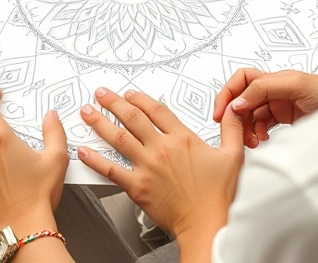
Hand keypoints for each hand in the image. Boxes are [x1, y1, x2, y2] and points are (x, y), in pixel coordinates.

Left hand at [76, 88, 244, 247]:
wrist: (205, 224)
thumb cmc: (218, 195)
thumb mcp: (233, 155)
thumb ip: (231, 129)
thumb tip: (233, 111)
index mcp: (182, 139)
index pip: (156, 110)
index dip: (140, 98)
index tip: (130, 94)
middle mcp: (161, 149)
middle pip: (132, 118)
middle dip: (113, 102)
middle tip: (100, 94)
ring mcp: (147, 167)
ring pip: (117, 138)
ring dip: (99, 123)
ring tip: (87, 113)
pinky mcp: (137, 186)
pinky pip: (110, 169)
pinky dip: (94, 159)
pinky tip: (84, 151)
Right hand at [213, 69, 317, 147]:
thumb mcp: (296, 84)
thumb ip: (265, 89)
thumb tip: (238, 102)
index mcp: (276, 78)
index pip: (242, 79)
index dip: (228, 94)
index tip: (223, 114)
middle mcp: (275, 91)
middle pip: (242, 99)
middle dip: (235, 115)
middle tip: (233, 133)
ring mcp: (280, 107)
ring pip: (251, 116)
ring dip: (246, 128)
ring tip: (252, 142)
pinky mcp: (286, 122)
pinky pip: (262, 127)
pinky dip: (257, 134)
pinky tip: (262, 141)